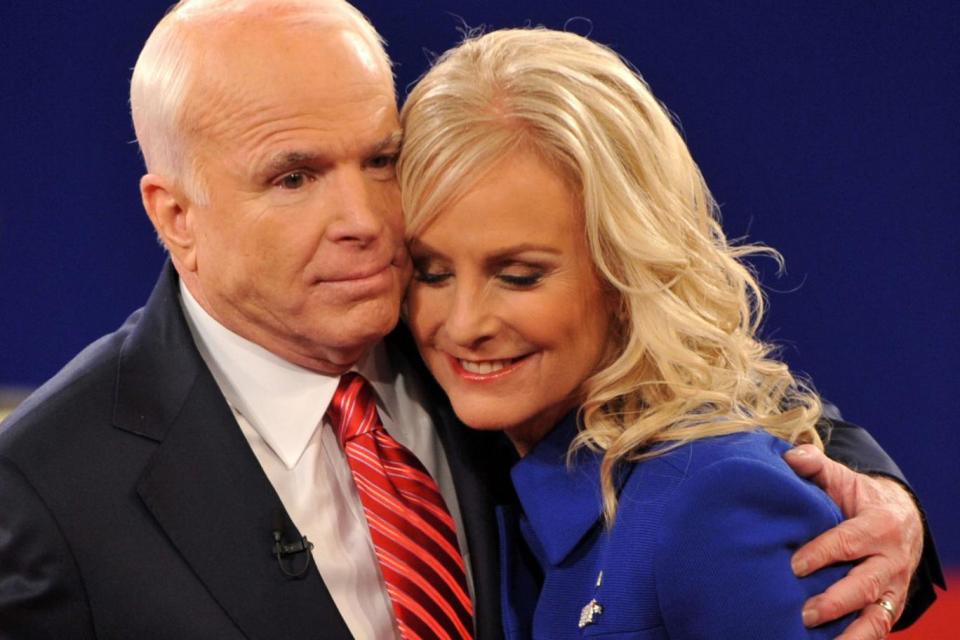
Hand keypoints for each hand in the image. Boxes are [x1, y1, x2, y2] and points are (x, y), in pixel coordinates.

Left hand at [783, 444, 922, 639]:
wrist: (901, 518)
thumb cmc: (861, 499)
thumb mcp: (843, 478)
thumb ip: (816, 466)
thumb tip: (790, 456)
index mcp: (880, 525)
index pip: (849, 542)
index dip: (822, 554)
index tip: (794, 565)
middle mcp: (891, 560)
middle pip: (865, 585)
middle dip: (835, 601)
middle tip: (804, 612)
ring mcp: (894, 586)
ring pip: (877, 616)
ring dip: (850, 632)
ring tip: (817, 638)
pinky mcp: (891, 606)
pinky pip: (879, 629)